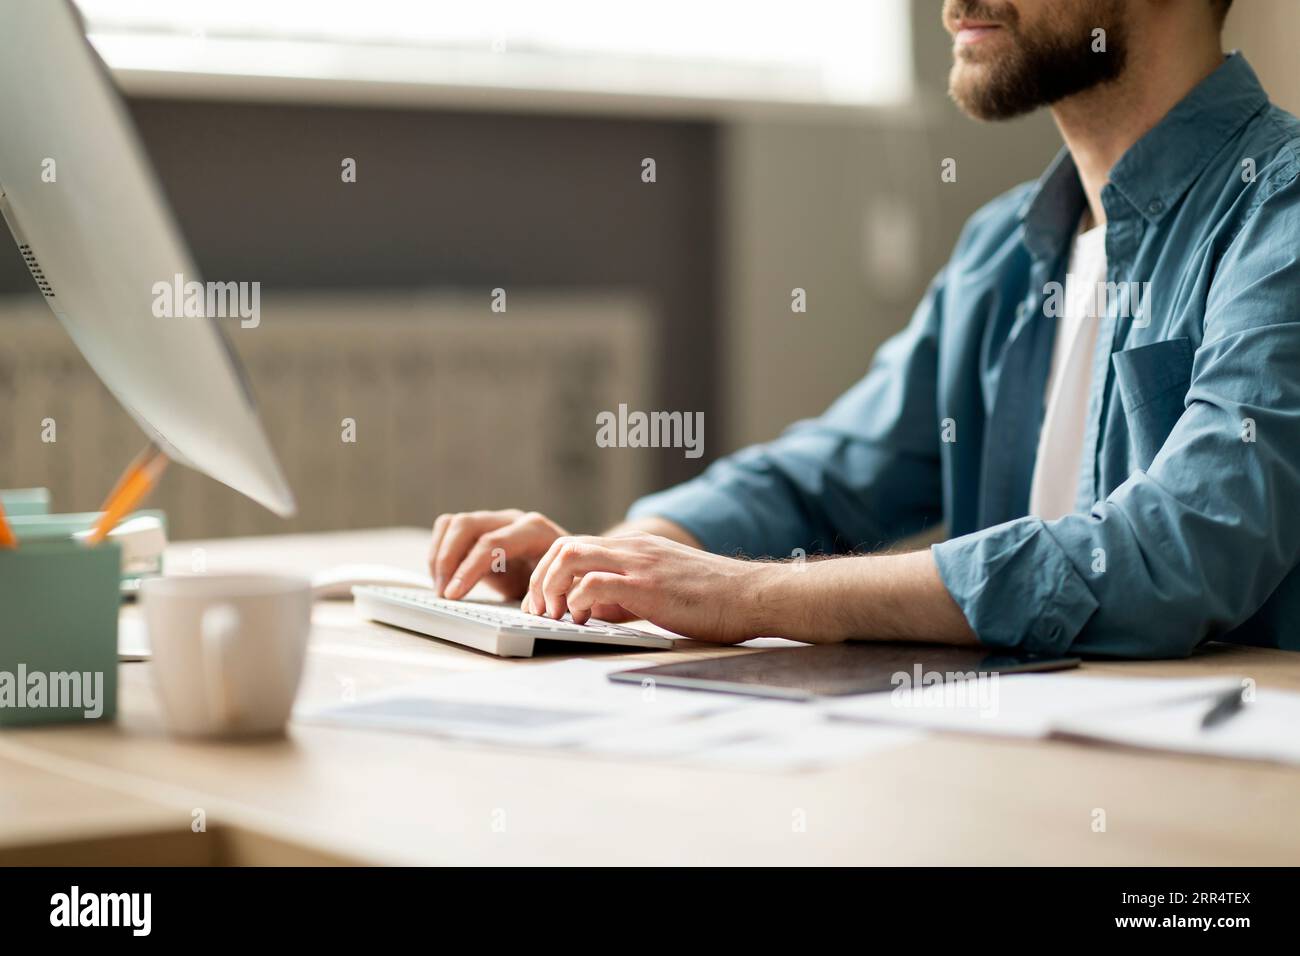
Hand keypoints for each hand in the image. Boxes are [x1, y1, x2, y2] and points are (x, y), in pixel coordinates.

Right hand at [429, 509, 568, 600]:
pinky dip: (438, 552)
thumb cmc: (562, 582)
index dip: (468, 569)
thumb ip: (541, 595)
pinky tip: (443, 578)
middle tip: (444, 594)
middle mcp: (513, 520)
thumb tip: (525, 610)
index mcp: (535, 531)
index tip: (453, 595)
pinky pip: (447, 529)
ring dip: (439, 556)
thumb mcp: (556, 590)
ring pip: (452, 524)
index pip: (492, 543)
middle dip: (448, 560)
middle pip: (467, 525)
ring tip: (441, 589)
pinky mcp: (480, 529)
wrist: (566, 568)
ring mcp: (495, 521)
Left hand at [522, 531, 769, 643]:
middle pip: (564, 546)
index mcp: (635, 548)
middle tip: (536, 611)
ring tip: (551, 616)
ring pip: (571, 557)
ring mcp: (639, 564)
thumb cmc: (714, 599)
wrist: (753, 595)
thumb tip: (594, 611)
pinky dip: (574, 601)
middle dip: (539, 579)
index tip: (542, 602)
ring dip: (550, 588)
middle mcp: (632, 549)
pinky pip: (593, 584)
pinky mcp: (647, 586)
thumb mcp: (663, 589)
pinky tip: (578, 620)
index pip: (575, 546)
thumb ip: (629, 593)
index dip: (548, 573)